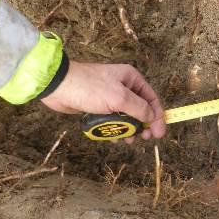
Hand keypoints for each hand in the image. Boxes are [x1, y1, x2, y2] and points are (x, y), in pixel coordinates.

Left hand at [41, 61, 165, 142]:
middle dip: (143, 124)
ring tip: (128, 140)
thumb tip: (153, 118)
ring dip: (128, 129)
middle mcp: (123, 86)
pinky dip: (114, 129)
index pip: (151, 98)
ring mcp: (110, 97)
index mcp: (131, 79)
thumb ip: (139, 108)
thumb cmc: (90, 87)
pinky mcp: (98, 106)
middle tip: (145, 138)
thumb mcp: (119, 98)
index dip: (157, 116)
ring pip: (126, 116)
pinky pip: (112, 120)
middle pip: (140, 109)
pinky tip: (113, 138)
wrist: (59, 87)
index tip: (159, 133)